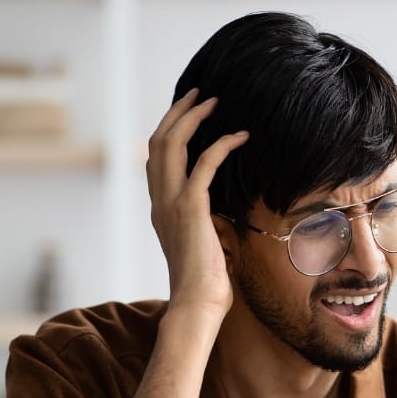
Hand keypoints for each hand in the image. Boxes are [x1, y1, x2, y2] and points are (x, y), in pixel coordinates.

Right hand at [146, 88, 248, 318]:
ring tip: (214, 102)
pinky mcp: (190, 207)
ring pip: (171, 144)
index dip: (170, 130)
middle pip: (158, 142)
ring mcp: (170, 203)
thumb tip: (220, 212)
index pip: (155, 159)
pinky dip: (222, 144)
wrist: (196, 303)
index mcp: (159, 208)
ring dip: (193, 118)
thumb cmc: (205, 283)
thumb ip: (203, 221)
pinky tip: (241, 136)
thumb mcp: (201, 244)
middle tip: (200, 94)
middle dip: (178, 113)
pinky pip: (204, 163)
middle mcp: (159, 201)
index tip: (189, 113)